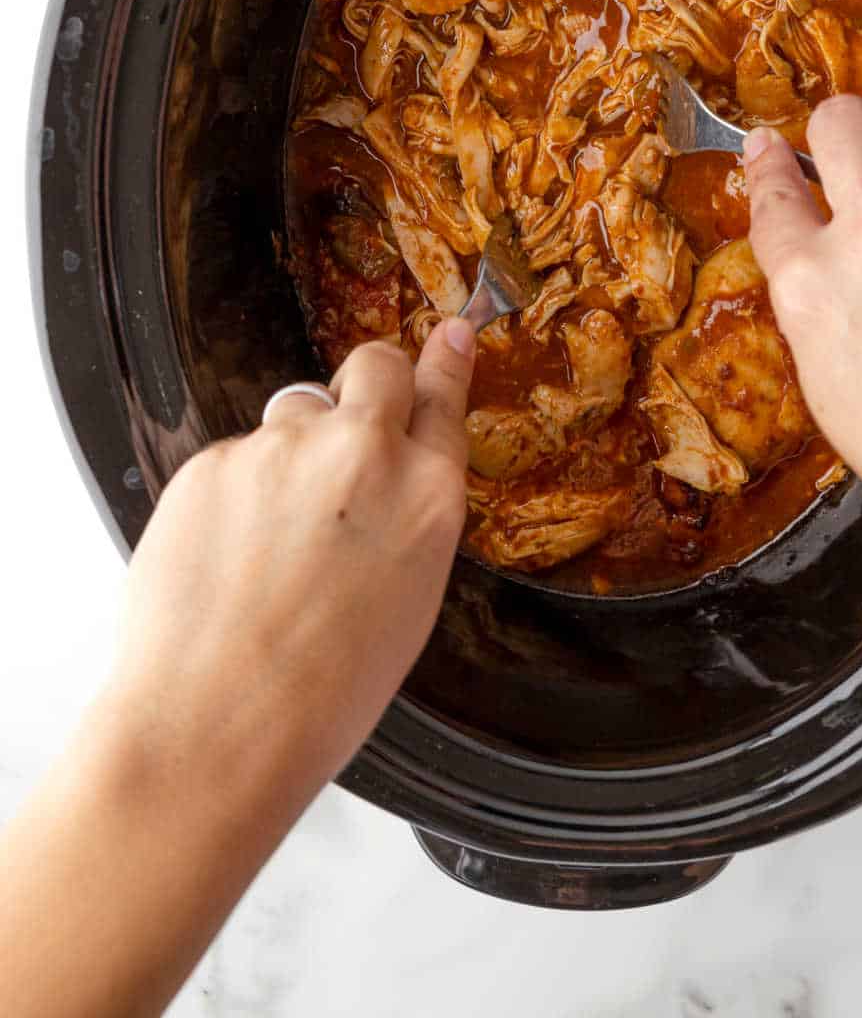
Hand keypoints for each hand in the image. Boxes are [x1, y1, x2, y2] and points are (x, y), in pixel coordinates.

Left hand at [107, 322, 474, 795]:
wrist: (215, 725)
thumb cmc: (320, 694)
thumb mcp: (408, 602)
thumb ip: (407, 517)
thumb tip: (392, 479)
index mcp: (427, 496)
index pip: (443, 396)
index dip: (443, 362)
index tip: (448, 336)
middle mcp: (362, 454)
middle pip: (374, 366)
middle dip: (368, 382)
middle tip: (350, 426)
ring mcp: (282, 450)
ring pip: (295, 413)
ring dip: (294, 449)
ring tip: (274, 534)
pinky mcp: (213, 461)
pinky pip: (234, 456)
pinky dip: (234, 492)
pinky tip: (228, 556)